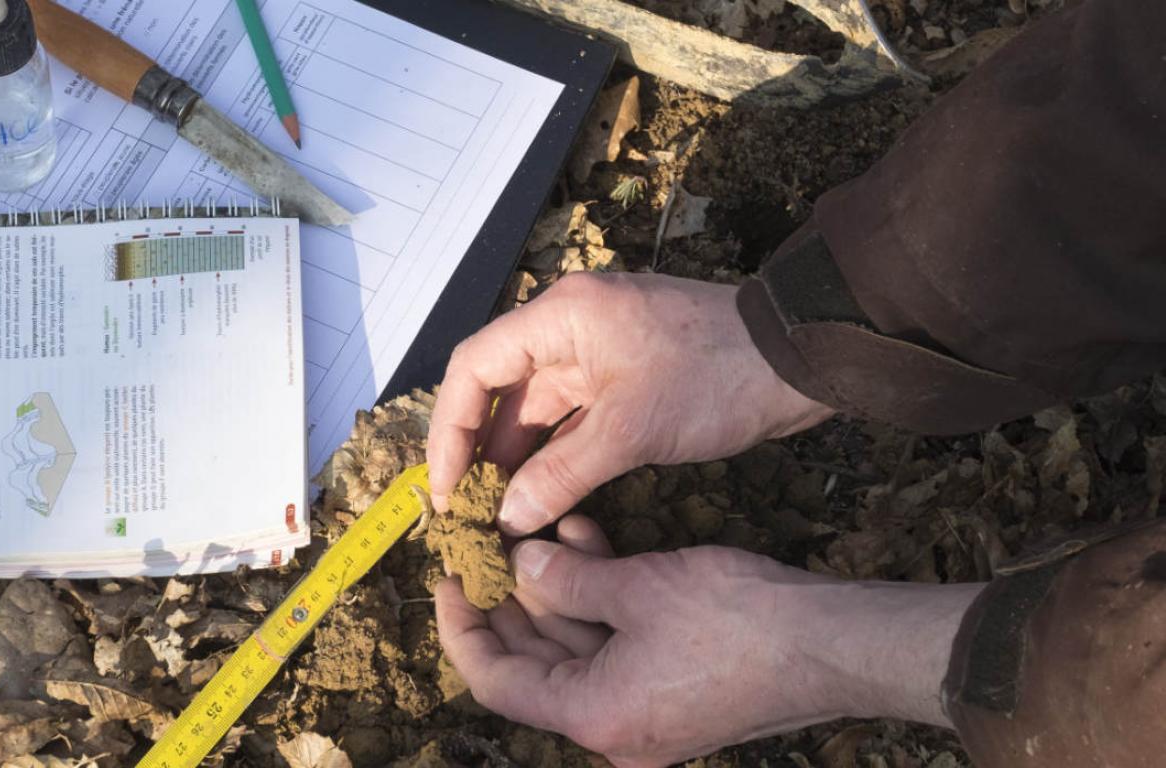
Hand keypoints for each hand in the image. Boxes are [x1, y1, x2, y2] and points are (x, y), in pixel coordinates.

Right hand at [427, 273, 833, 534]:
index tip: (447, 487)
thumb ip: (561, 474)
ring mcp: (598, 353)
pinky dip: (554, 455)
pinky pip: (572, 419)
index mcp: (560, 317)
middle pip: (500, 388)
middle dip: (479, 450)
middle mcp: (569, 328)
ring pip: (537, 409)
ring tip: (498, 515)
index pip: (475, 366)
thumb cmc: (716, 377)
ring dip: (516, 459)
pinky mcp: (625, 379)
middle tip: (467, 512)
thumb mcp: (632, 431)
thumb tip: (509, 519)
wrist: (801, 359)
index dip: (450, 428)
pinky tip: (540, 497)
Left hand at [436, 517, 981, 767]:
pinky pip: (617, 647)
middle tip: (493, 545)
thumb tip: (522, 564)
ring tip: (550, 529)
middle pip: (535, 665)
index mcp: (592, 717)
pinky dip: (602, 600)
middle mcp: (612, 729)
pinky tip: (592, 540)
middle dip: (514, 601)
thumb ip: (566, 577)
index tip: (448, 577)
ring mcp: (645, 715)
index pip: (495, 679)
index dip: (462, 626)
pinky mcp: (674, 693)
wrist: (833, 645)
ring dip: (562, 589)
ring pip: (578, 649)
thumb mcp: (637, 588)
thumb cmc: (736, 621)